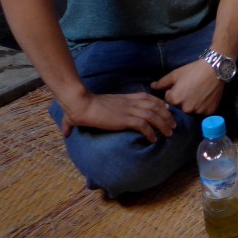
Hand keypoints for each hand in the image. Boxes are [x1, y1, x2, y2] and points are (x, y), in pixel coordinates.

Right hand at [58, 91, 175, 141]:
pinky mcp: (125, 119)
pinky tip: (154, 139)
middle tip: (173, 124)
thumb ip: (78, 120)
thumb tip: (64, 132)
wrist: (81, 104)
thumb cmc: (80, 107)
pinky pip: (144, 125)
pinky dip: (151, 132)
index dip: (158, 104)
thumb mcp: (86, 110)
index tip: (165, 110)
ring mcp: (129, 110)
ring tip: (170, 133)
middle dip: (167, 115)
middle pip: (155, 106)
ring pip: (154, 115)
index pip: (148, 97)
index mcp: (125, 98)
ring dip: (163, 124)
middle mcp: (130, 103)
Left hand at [151, 60, 224, 115]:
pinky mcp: (208, 112)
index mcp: (175, 99)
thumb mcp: (175, 74)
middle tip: (189, 90)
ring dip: (192, 105)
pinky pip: (202, 112)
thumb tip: (152, 86)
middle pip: (179, 108)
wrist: (214, 69)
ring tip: (198, 93)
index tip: (181, 86)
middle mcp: (185, 108)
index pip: (168, 101)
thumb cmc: (193, 70)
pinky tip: (205, 97)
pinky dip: (202, 107)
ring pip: (191, 111)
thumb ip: (162, 82)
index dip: (173, 93)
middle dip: (182, 101)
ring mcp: (198, 111)